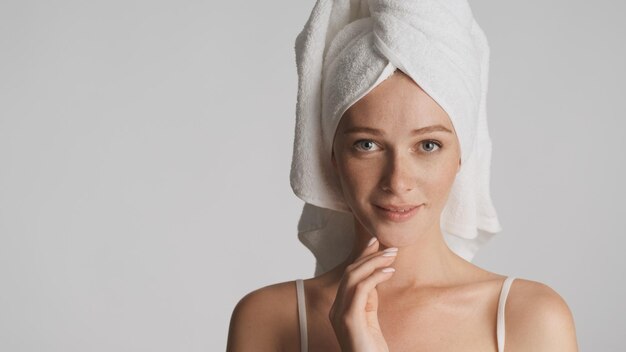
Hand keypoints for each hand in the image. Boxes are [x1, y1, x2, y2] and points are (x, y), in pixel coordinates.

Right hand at [329, 237, 396, 351]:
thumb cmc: (371, 350)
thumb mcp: (370, 320)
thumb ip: (369, 301)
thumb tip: (377, 277)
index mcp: (341, 308)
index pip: (349, 276)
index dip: (361, 257)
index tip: (374, 242)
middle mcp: (336, 309)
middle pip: (349, 272)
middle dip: (368, 255)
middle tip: (388, 245)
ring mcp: (340, 315)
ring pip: (352, 277)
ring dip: (373, 262)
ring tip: (391, 255)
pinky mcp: (349, 320)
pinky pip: (360, 290)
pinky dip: (374, 277)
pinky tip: (389, 272)